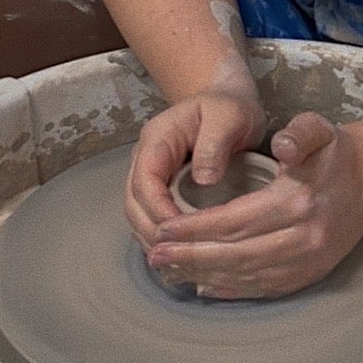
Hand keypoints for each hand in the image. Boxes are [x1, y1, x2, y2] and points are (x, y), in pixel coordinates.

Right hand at [125, 88, 267, 248]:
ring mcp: (152, 175)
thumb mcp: (228, 116)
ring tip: (176, 263)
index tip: (182, 233)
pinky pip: (152, 216)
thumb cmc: (229, 107)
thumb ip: (214, 143)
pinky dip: (161, 237)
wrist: (227, 100)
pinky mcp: (162, 188)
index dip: (159, 211)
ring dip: (152, 239)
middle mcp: (146, 160)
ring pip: (138, 214)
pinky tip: (179, 255)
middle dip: (151, 232)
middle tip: (178, 257)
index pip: (145, 183)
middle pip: (133, 204)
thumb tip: (204, 179)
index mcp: (157, 140)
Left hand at [144, 113, 362, 300]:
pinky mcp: (309, 275)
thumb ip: (299, 133)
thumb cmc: (336, 153)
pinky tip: (203, 284)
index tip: (165, 226)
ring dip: (204, 274)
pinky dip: (231, 289)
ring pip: (246, 275)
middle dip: (191, 255)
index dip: (197, 227)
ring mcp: (307, 262)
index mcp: (298, 202)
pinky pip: (264, 288)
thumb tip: (280, 146)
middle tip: (154, 254)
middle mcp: (303, 238)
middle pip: (236, 254)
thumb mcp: (320, 130)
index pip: (236, 221)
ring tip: (169, 270)